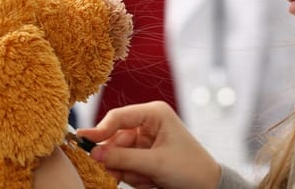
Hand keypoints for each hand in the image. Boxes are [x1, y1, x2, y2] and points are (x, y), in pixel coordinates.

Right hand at [76, 101, 220, 188]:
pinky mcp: (143, 156)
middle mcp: (147, 123)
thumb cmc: (190, 169)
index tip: (85, 144)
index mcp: (154, 114)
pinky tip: (150, 182)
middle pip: (115, 140)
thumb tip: (93, 153)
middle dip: (118, 161)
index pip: (118, 117)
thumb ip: (123, 158)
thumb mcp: (155, 164)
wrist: (208, 188)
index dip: (100, 131)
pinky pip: (125, 166)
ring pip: (118, 156)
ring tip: (148, 180)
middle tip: (116, 175)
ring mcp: (144, 141)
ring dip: (128, 172)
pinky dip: (133, 177)